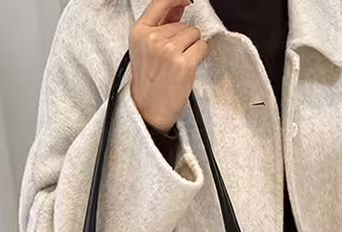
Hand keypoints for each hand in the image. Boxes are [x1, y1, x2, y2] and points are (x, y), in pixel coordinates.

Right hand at [130, 0, 208, 132]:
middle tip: (173, 60)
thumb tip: (180, 4)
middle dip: (183, 39)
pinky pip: (202, 47)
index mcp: (140, 32)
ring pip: (194, 35)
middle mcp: (153, 39)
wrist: (149, 110)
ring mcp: (168, 51)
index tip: (187, 0)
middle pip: (183, 24)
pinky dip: (200, 56)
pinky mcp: (183, 64)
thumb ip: (162, 25)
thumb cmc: (149, 82)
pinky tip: (188, 68)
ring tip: (179, 65)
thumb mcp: (146, 49)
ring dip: (192, 48)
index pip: (161, 2)